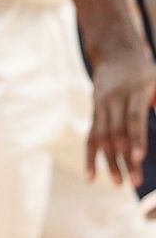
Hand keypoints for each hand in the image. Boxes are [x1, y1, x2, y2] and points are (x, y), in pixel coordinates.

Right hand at [84, 39, 155, 184]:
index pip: (133, 118)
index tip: (139, 158)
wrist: (115, 52)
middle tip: (136, 183)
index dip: (135, 138)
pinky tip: (91, 177)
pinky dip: (90, 157)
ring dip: (110, 162)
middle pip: (117, 133)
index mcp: (133, 92)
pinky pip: (91, 137)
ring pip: (103, 137)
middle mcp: (113, 100)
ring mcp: (101, 106)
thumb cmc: (146, 71)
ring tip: (119, 184)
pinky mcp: (94, 112)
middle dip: (125, 158)